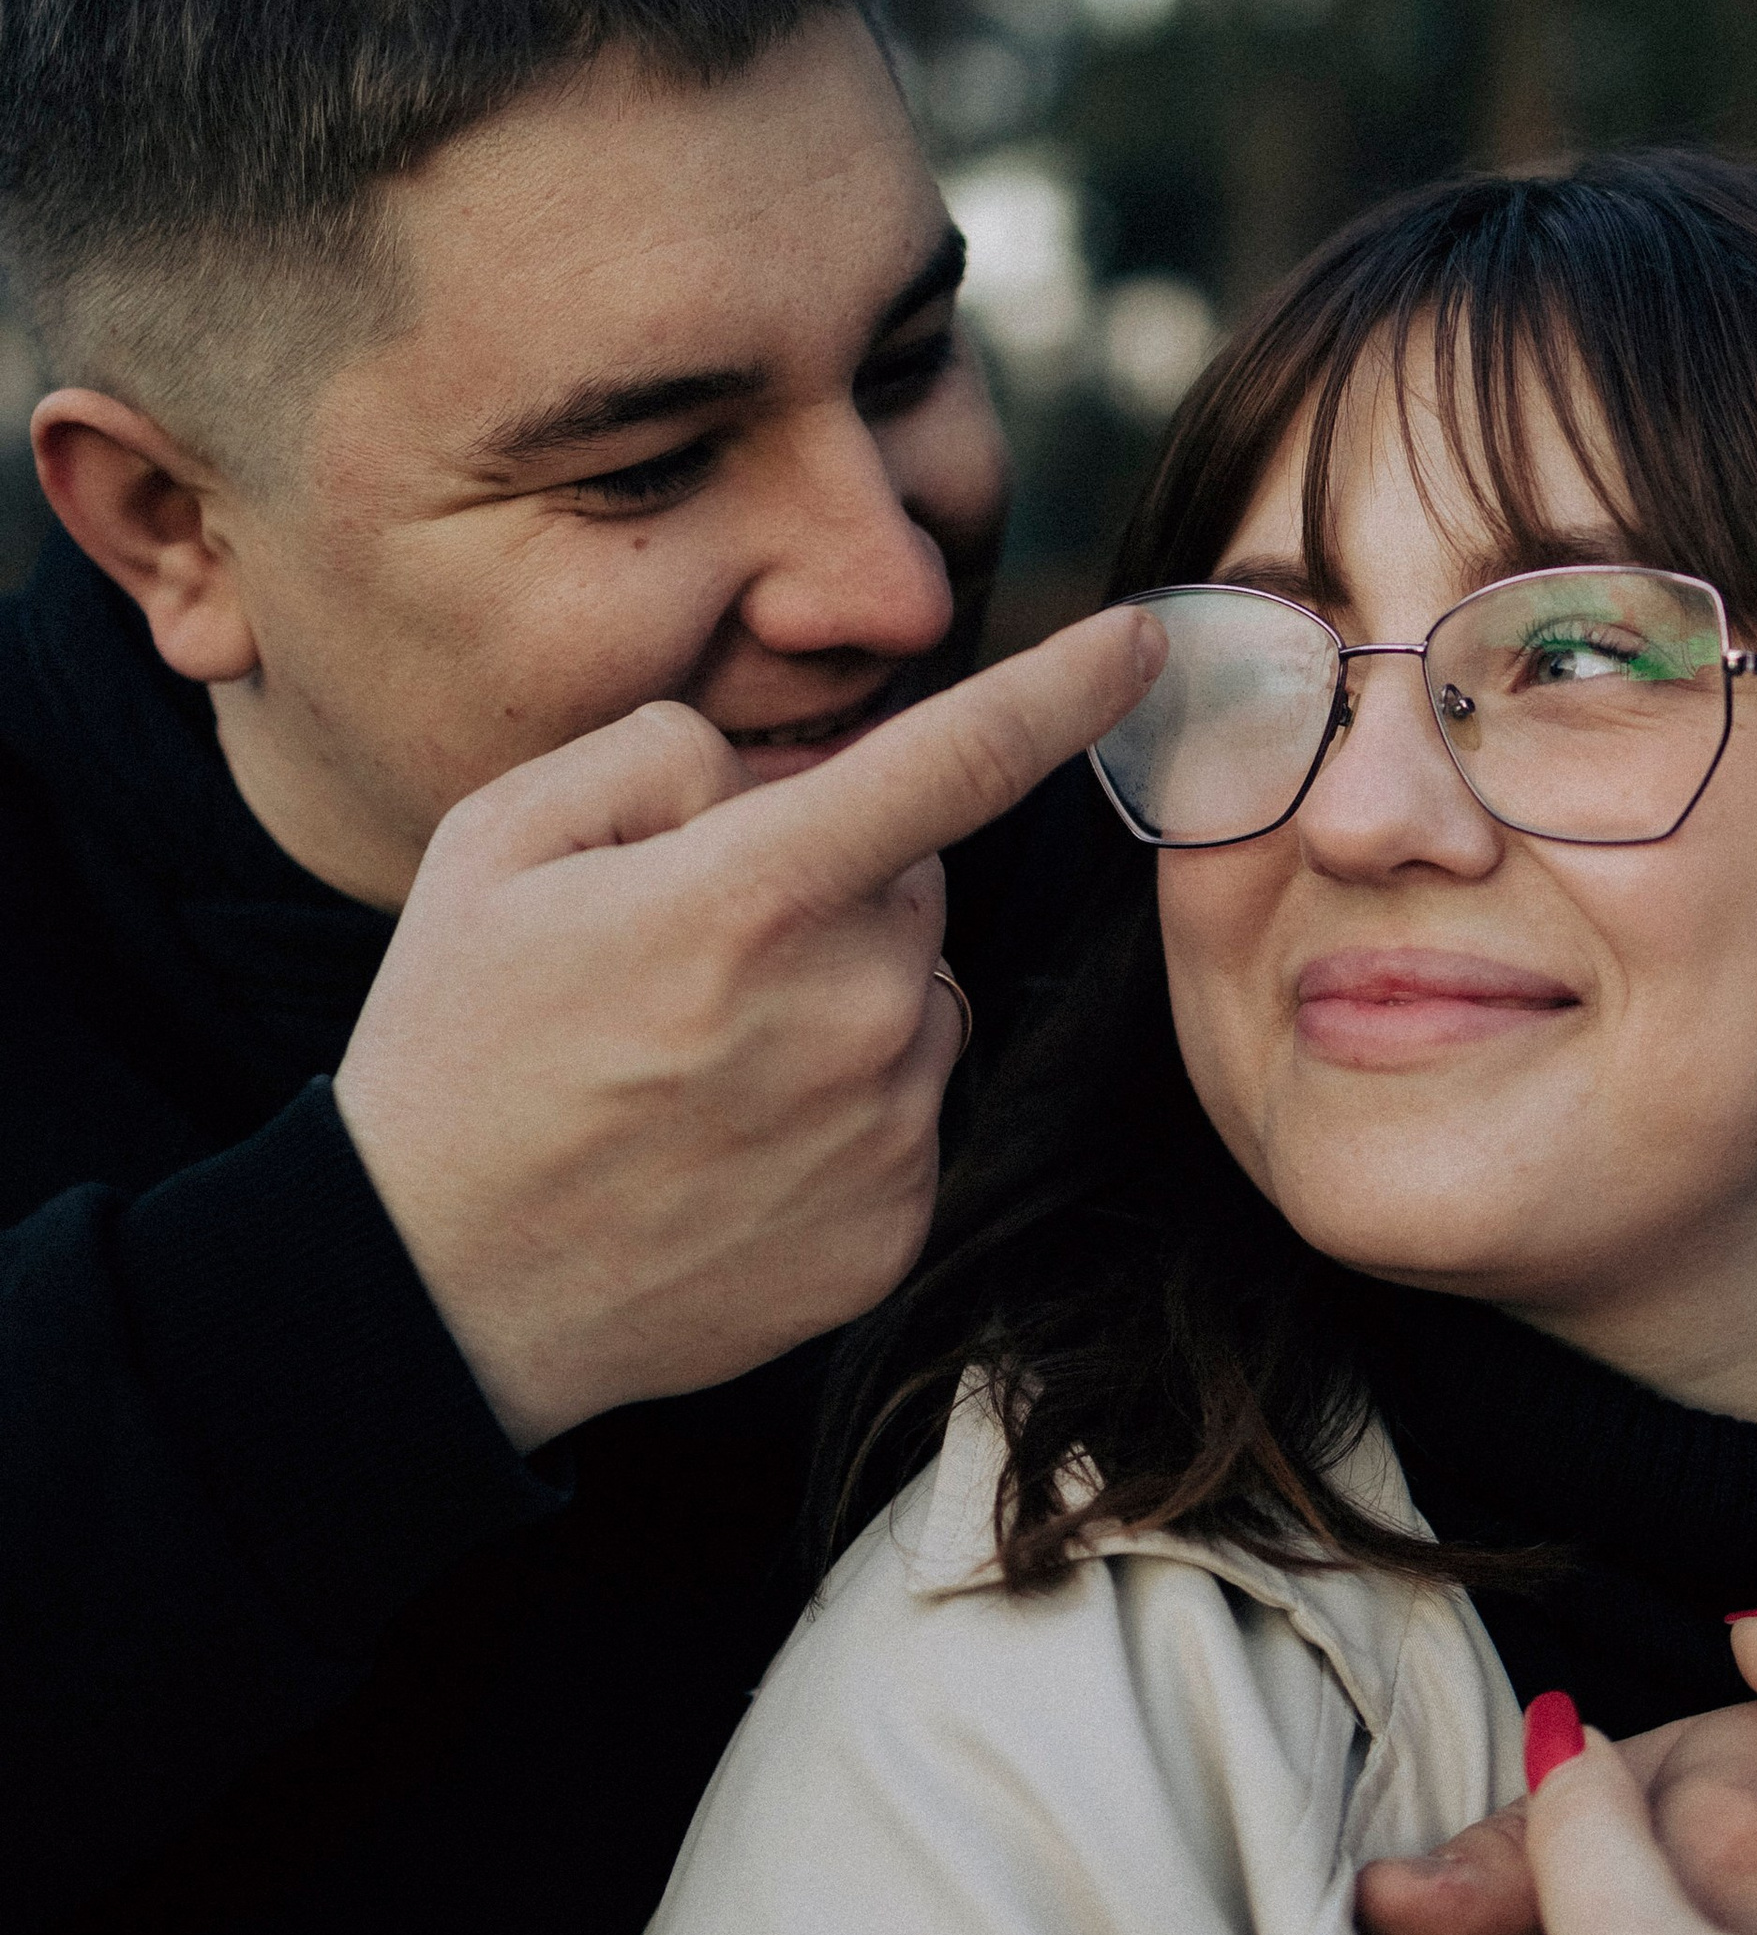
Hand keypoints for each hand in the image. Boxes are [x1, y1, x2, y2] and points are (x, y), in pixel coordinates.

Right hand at [334, 609, 1161, 1449]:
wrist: (434, 1295)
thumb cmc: (456, 1050)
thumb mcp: (500, 844)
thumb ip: (663, 756)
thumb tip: (779, 780)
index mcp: (754, 897)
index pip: (960, 762)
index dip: (1066, 688)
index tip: (1145, 639)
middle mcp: (849, 1012)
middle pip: (913, 888)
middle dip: (829, 890)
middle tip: (686, 958)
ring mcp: (881, 1133)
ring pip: (917, 1002)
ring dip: (840, 1005)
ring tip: (694, 1065)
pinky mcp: (890, 1229)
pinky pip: (907, 1115)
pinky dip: (838, 1113)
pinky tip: (723, 1146)